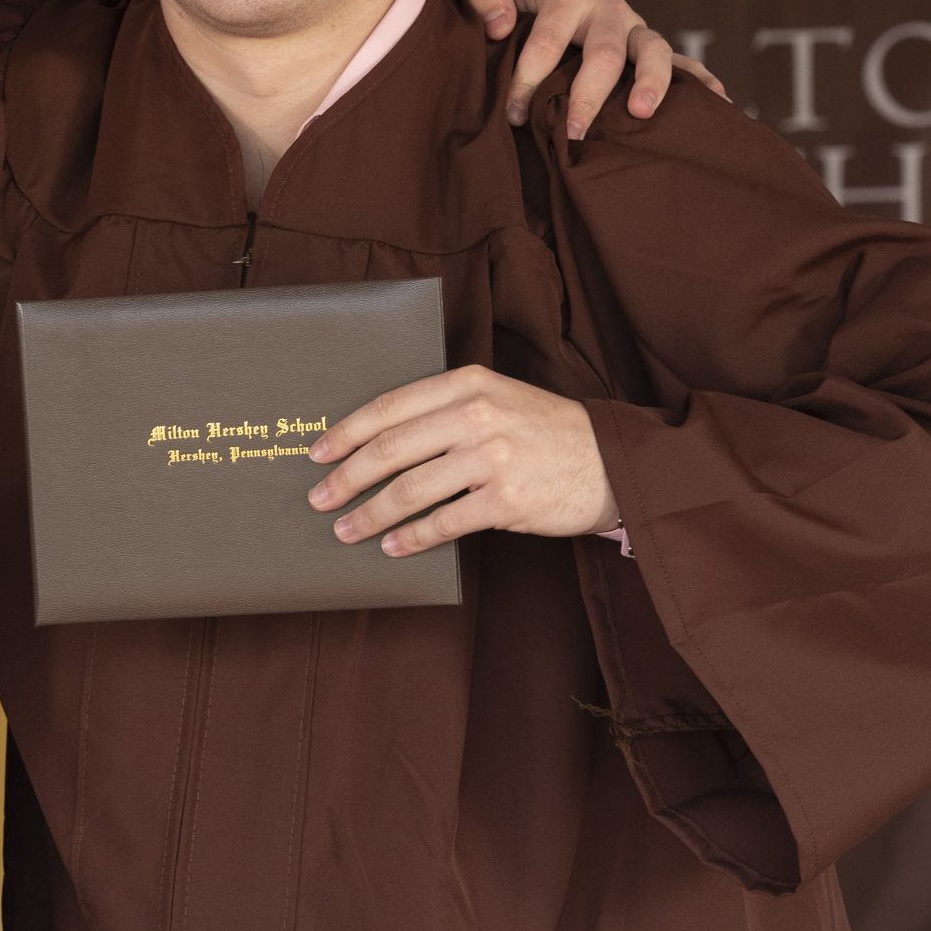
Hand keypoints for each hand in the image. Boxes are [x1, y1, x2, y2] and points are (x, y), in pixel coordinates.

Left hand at [303, 365, 619, 555]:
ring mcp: (494, 458)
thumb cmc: (545, 432)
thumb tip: (378, 441)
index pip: (390, 406)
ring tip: (347, 531)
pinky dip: (412, 537)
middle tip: (320, 500)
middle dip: (347, 477)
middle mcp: (477, 416)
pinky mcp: (508, 500)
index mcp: (468, 384)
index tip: (317, 453)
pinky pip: (445, 523)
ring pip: (411, 489)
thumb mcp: (498, 399)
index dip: (347, 431)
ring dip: (371, 514)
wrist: (613, 462)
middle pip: (392, 449)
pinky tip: (392, 547)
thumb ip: (447, 409)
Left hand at [463, 0, 730, 137]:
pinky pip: (682, 63)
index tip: (515, 113)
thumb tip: (499, 25)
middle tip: (573, 131)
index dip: (530, 77)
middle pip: (605, 51)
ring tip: (640, 114)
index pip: (550, 38)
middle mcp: (608, 8)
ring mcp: (633, 29)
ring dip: (651, 82)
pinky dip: (701, 81)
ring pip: (653, 51)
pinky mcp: (648, 48)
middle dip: (589, 94)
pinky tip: (719, 102)